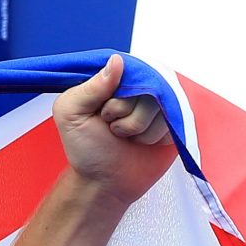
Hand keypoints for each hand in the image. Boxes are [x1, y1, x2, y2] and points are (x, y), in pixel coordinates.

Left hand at [52, 53, 175, 205]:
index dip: (118, 95)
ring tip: (126, 137)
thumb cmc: (85, 149)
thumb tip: (117, 61)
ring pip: (162, 106)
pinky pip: (174, 121)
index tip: (104, 112)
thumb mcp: (71, 114)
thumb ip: (89, 87)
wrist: (104, 183)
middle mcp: (138, 89)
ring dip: (140, 129)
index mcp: (113, 81)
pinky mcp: (173, 124)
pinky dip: (156, 137)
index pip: (129, 70)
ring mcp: (158, 106)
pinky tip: (143, 143)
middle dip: (127, 115)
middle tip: (112, 127)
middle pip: (149, 87)